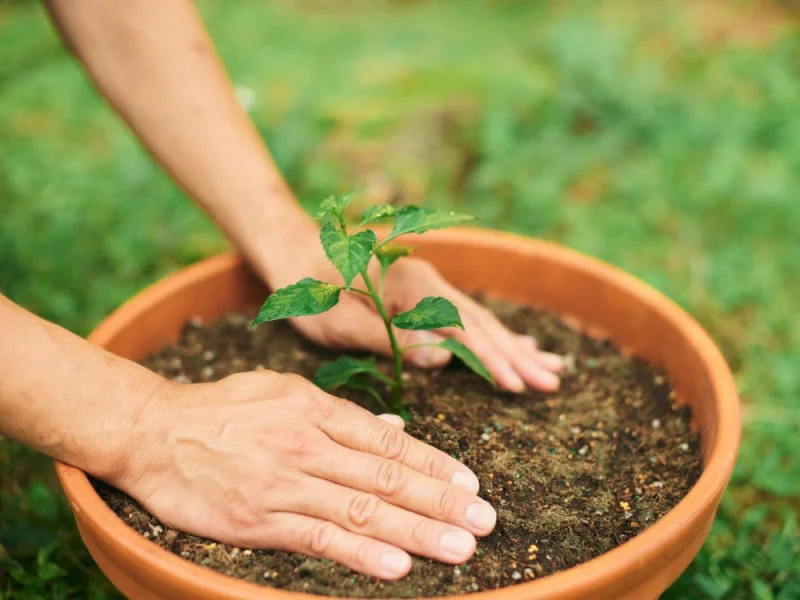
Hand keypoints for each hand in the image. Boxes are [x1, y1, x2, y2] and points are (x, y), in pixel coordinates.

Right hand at [119, 371, 496, 578]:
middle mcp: (307, 444)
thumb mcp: (283, 392)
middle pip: (386, 476)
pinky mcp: (258, 518)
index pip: (387, 441)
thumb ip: (340, 414)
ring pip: (362, 509)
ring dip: (416, 530)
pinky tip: (397, 565)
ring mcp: (284, 482)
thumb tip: (395, 428)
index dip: (433, 464)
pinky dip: (360, 553)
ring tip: (460, 545)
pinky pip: (318, 537)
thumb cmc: (222, 408)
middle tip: (485, 520)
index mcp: (315, 409)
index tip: (470, 483)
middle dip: (441, 500)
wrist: (153, 430)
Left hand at [269, 241, 563, 392]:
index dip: (492, 358)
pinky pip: (467, 317)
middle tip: (553, 382)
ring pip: (480, 320)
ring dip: (515, 345)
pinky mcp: (425, 294)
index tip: (518, 384)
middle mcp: (429, 283)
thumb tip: (444, 358)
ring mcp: (430, 286)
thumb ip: (390, 338)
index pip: (463, 328)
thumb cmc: (310, 290)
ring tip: (551, 367)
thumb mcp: (339, 321)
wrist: (296, 251)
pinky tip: (518, 344)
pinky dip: (495, 334)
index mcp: (411, 287)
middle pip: (482, 323)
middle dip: (517, 355)